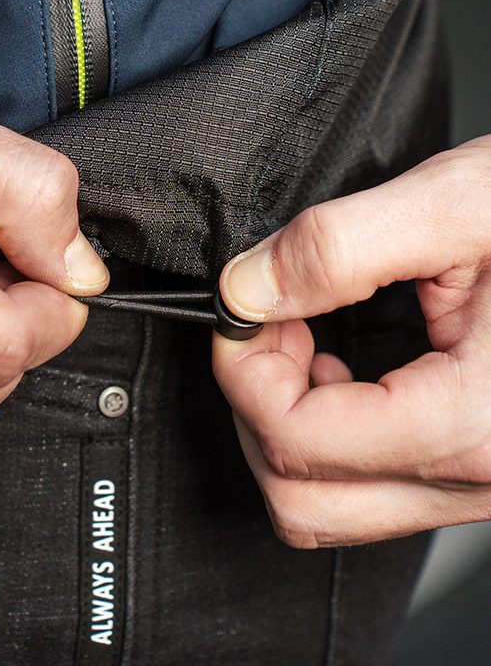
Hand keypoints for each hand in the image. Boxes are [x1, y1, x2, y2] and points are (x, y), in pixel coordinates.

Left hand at [212, 136, 490, 547]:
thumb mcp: (462, 204)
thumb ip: (341, 247)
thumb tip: (247, 289)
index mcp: (478, 424)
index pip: (299, 442)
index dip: (243, 368)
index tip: (243, 306)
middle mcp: (487, 479)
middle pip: (304, 500)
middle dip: (258, 404)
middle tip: (272, 321)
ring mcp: (486, 483)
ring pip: (335, 506)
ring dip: (291, 421)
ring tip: (308, 336)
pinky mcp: (481, 468)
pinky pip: (375, 486)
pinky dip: (331, 433)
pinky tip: (344, 366)